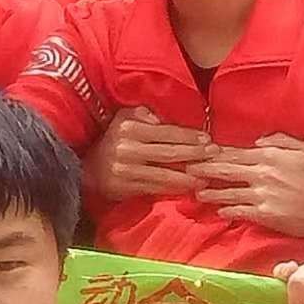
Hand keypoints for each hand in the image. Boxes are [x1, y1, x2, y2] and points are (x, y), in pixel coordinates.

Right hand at [83, 107, 213, 200]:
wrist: (88, 168)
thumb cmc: (114, 139)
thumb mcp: (124, 118)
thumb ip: (144, 114)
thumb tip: (163, 120)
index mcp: (130, 128)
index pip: (166, 132)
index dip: (189, 136)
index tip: (208, 139)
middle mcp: (127, 148)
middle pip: (169, 153)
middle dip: (195, 155)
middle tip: (215, 156)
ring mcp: (126, 170)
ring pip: (165, 174)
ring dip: (188, 176)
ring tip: (207, 176)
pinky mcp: (125, 188)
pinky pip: (155, 188)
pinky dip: (174, 188)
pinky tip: (188, 188)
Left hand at [186, 133, 303, 236]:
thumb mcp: (302, 148)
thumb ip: (278, 139)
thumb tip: (256, 141)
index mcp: (268, 155)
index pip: (234, 152)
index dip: (214, 153)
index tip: (199, 152)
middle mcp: (261, 173)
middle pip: (225, 169)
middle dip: (203, 169)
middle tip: (186, 168)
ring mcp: (262, 195)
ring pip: (228, 192)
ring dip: (210, 192)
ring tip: (195, 192)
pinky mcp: (265, 214)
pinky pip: (240, 211)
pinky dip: (227, 210)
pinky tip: (218, 210)